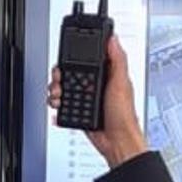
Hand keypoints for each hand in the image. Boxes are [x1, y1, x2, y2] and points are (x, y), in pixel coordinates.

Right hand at [47, 36, 147, 168]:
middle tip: (59, 82)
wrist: (118, 142)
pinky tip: (60, 111)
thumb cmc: (125, 115)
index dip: (75, 58)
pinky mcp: (81, 113)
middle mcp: (96, 87)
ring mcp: (88, 100)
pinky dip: (59, 110)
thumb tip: (113, 39)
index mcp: (107, 76)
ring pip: (65, 91)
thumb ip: (117, 59)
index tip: (66, 60)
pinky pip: (65, 109)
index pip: (88, 60)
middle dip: (60, 78)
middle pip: (71, 75)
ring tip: (58, 98)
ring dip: (57, 94)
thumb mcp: (121, 83)